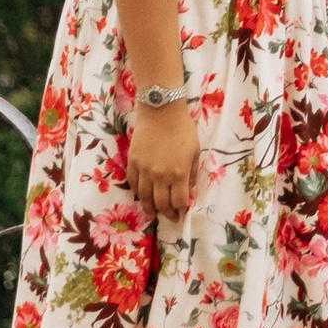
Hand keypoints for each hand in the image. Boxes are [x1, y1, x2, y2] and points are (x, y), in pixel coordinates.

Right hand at [128, 98, 199, 220]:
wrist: (161, 111)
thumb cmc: (183, 130)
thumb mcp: (195, 152)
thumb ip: (192, 175)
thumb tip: (191, 194)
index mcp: (178, 173)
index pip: (178, 201)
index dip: (181, 210)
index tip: (182, 212)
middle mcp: (160, 175)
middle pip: (161, 203)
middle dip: (167, 213)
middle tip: (170, 217)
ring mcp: (144, 170)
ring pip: (144, 197)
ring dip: (150, 208)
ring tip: (153, 212)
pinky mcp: (133, 162)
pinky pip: (133, 184)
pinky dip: (138, 193)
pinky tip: (142, 196)